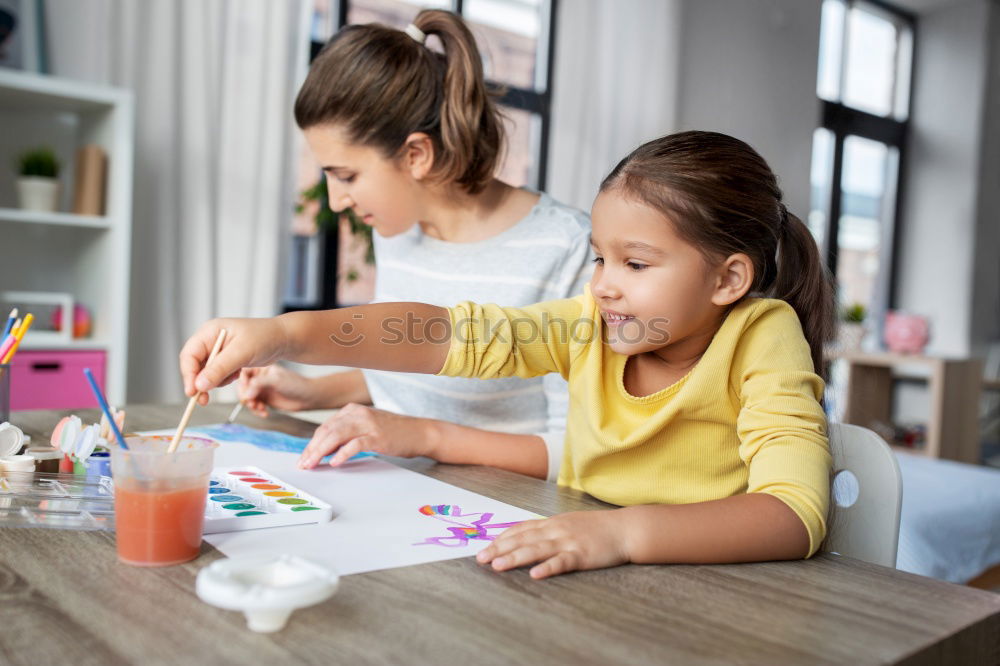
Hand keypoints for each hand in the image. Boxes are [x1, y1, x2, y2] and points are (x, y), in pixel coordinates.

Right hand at [179, 317, 288, 403]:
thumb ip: (219, 369)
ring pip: (205, 373)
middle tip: (204, 400)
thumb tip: (199, 385)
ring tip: (235, 375)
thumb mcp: (241, 353)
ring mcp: (218, 350)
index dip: (188, 374)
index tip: (192, 392)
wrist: (283, 339)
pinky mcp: (226, 359)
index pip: (189, 355)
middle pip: (194, 365)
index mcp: (210, 331)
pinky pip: (217, 374)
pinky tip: (238, 373)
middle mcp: (210, 339)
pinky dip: (225, 379)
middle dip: (200, 382)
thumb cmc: (265, 338)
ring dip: (216, 381)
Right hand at [238, 366, 315, 415]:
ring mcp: (262, 389)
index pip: (244, 372)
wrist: (307, 398)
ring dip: (251, 405)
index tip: (245, 390)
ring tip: (259, 408)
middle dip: (246, 396)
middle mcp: (260, 378)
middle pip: (243, 386)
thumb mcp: (276, 381)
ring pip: (247, 398)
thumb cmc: (296, 385)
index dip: (242, 382)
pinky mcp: (265, 400)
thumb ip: (259, 384)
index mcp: (263, 368)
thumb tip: (246, 393)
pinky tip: (265, 413)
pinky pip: (254, 406)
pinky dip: (257, 410)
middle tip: (251, 403)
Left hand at [297, 403, 433, 468]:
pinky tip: (335, 462)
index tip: (304, 458)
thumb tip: (325, 449)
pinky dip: (342, 453)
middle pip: (327, 431)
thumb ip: (347, 433)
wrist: (420, 432)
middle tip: (303, 464)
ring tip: (313, 464)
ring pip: (336, 435)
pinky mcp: (377, 436)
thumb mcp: (366, 426)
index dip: (312, 444)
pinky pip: (355, 444)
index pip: (325, 427)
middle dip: (311, 449)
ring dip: (320, 452)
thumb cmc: (393, 432)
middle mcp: (358, 413)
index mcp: (352, 410)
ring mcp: (368, 424)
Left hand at [475, 509, 630, 578]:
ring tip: (497, 566)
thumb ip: (548, 530)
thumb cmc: (597, 528)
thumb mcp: (569, 523)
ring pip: (537, 550)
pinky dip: (548, 568)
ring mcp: (569, 542)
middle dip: (499, 549)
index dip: (501, 539)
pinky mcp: (582, 555)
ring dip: (515, 557)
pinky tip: (535, 574)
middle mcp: (556, 530)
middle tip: (480, 559)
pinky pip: (562, 562)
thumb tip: (526, 537)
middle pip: (523, 539)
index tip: (484, 547)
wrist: (625, 528)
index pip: (520, 529)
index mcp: (552, 523)